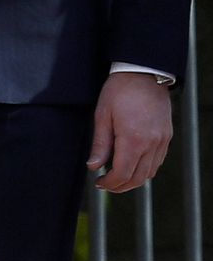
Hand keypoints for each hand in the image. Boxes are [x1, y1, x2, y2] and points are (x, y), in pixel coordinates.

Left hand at [87, 72, 172, 191]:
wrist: (143, 74)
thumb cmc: (119, 91)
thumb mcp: (102, 115)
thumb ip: (100, 144)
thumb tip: (93, 166)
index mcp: (133, 139)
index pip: (123, 173)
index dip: (110, 183)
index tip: (99, 183)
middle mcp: (151, 143)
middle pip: (138, 178)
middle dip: (121, 186)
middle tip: (106, 184)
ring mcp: (162, 141)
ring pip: (150, 173)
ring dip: (134, 179)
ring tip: (117, 177)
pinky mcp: (166, 137)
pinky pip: (157, 162)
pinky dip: (145, 169)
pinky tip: (132, 165)